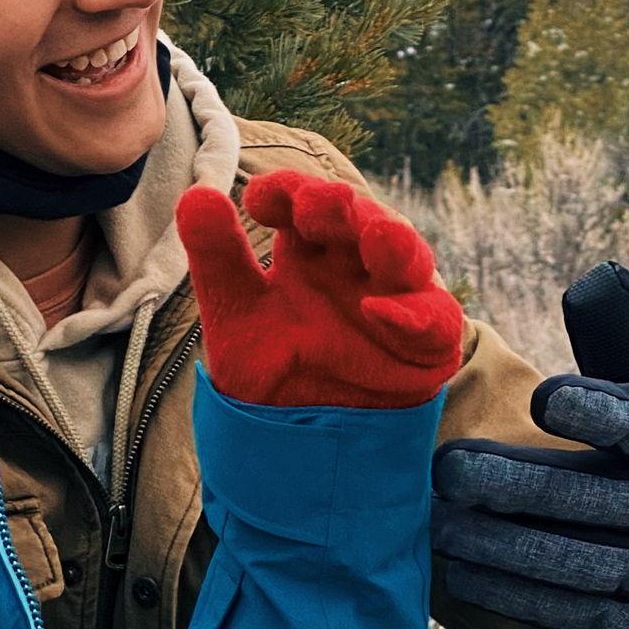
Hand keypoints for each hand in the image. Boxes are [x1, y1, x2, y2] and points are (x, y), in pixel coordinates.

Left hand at [177, 170, 462, 409]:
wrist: (297, 436)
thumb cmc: (270, 362)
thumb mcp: (235, 311)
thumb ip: (218, 257)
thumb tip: (196, 195)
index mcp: (308, 247)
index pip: (300, 202)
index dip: (286, 193)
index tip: (259, 200)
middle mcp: (354, 261)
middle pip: (356, 220)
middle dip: (340, 209)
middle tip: (317, 204)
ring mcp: (395, 296)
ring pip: (404, 257)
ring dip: (392, 242)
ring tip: (377, 236)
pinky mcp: (426, 341)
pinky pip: (432, 322)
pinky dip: (411, 316)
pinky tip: (379, 312)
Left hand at [431, 263, 628, 628]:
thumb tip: (590, 286)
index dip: (595, 411)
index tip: (540, 397)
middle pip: (594, 497)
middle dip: (513, 484)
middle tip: (446, 470)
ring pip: (576, 562)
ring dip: (498, 547)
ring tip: (438, 526)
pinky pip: (573, 612)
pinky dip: (513, 594)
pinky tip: (461, 575)